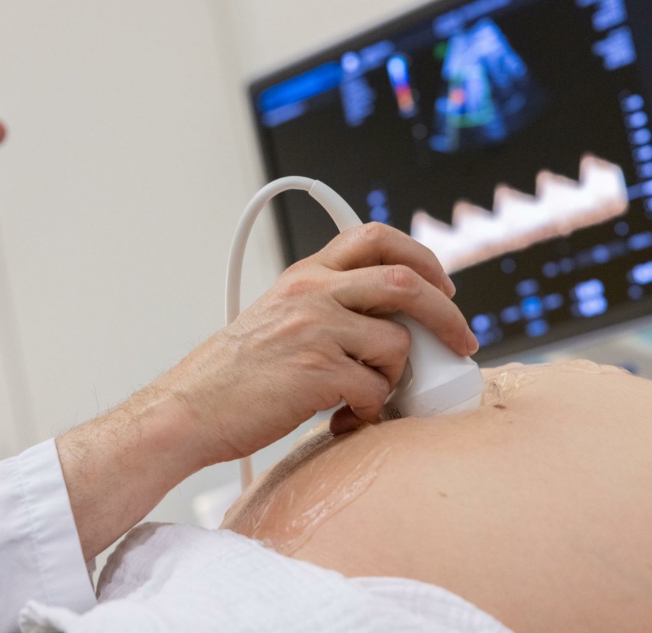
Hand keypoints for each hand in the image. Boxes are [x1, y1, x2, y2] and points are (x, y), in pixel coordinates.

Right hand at [157, 221, 477, 464]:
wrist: (190, 408)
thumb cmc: (234, 374)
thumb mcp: (279, 316)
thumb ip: (328, 306)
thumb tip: (391, 324)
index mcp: (305, 275)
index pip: (375, 237)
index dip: (421, 257)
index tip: (442, 286)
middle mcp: (313, 292)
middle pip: (406, 282)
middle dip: (447, 313)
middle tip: (461, 340)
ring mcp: (316, 329)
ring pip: (397, 342)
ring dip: (394, 375)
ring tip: (364, 393)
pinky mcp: (318, 371)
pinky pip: (374, 388)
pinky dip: (369, 409)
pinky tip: (342, 416)